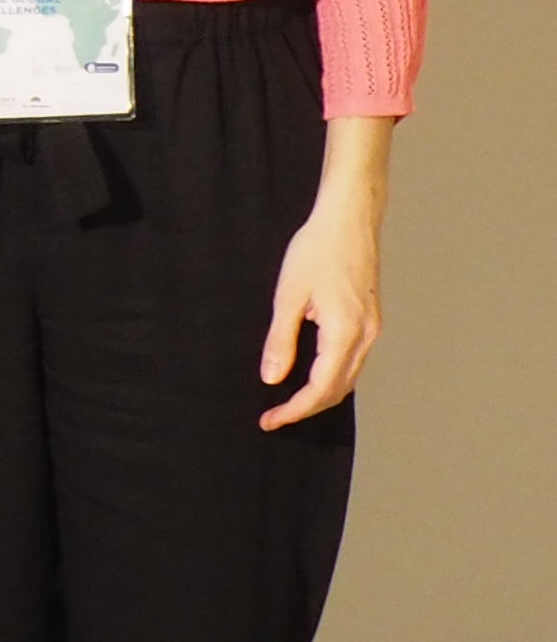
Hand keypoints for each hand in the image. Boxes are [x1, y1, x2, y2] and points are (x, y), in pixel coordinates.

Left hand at [257, 193, 382, 427]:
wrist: (348, 220)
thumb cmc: (316, 250)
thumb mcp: (288, 295)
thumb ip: (280, 340)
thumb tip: (272, 378)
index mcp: (345, 332)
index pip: (320, 388)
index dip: (295, 410)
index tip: (270, 421)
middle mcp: (365, 336)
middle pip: (339, 390)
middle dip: (307, 408)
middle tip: (274, 417)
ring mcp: (372, 328)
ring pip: (349, 377)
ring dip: (321, 395)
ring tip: (289, 404)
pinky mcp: (370, 319)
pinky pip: (353, 360)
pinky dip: (333, 377)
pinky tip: (311, 376)